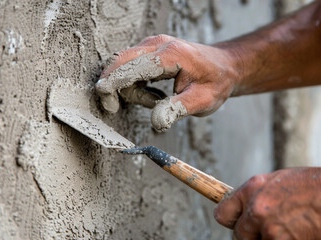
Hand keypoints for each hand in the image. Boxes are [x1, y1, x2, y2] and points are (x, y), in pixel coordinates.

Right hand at [95, 34, 239, 131]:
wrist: (225, 66)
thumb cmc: (215, 82)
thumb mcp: (202, 100)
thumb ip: (178, 110)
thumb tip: (156, 122)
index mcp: (170, 54)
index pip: (133, 65)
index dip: (114, 81)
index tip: (103, 97)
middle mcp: (157, 44)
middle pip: (121, 60)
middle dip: (112, 83)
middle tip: (112, 107)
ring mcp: (152, 45)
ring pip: (123, 65)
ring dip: (131, 89)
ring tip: (157, 101)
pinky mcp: (149, 50)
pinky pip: (129, 67)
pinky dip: (135, 84)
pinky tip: (154, 94)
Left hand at [214, 168, 320, 239]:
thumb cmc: (314, 187)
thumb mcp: (280, 181)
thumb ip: (259, 195)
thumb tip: (246, 207)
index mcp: (253, 189)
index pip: (222, 213)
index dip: (232, 221)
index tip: (238, 224)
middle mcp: (256, 209)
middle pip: (239, 235)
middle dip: (251, 236)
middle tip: (269, 231)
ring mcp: (270, 229)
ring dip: (271, 239)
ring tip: (291, 228)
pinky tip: (300, 234)